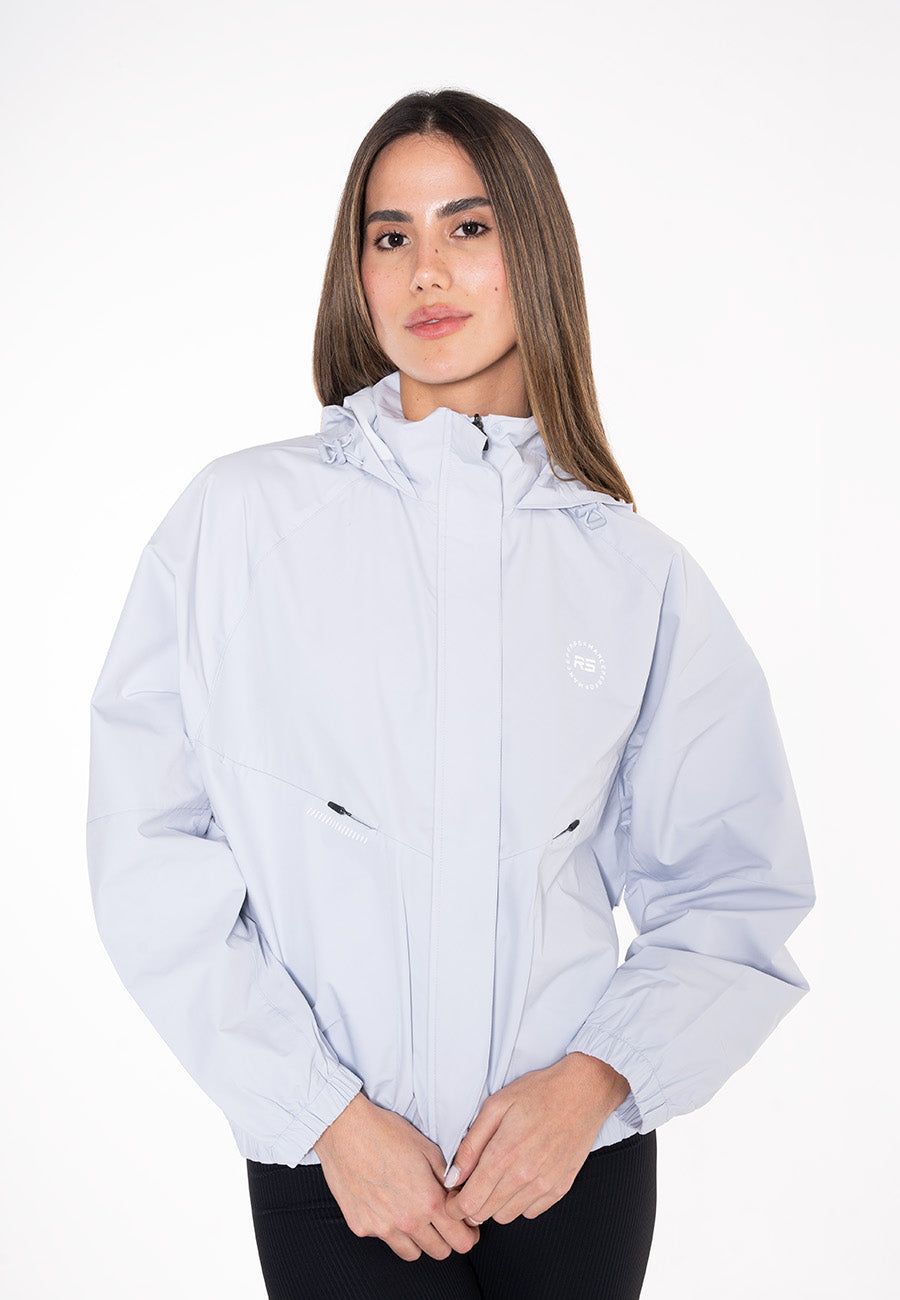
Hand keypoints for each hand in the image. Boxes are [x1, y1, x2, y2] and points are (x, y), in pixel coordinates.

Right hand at [313, 1093, 479, 1261]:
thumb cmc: (386, 1133)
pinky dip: (390, 1229)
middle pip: (441, 1252)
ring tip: (416, 1217)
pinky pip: (385, 1239)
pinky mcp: (361, 1227)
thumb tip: (460, 1197)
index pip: (461, 1240)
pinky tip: (387, 1206)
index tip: (467, 1227)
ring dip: (420, 1240)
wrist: (345, 1129)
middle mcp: (407, 1220)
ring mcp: (382, 1228)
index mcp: (428, 1200)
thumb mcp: (427, 1149)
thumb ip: (448, 1179)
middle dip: (447, 1239)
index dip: (469, 1234)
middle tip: (444, 1222)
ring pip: (413, 1254)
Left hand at [443, 1053, 629, 1226]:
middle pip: (484, 1214)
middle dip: (470, 1205)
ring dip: (495, 1204)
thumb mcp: (496, 1106)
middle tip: (471, 1185)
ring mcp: (544, 1184)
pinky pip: (530, 1212)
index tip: (452, 1196)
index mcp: (503, 1153)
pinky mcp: (560, 1188)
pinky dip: (520, 1202)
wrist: (583, 1092)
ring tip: (497, 1179)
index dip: (454, 1205)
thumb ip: (471, 1144)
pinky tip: (520, 1179)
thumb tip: (453, 1177)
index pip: (469, 1203)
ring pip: (505, 1216)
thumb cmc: (538, 1093)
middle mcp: (524, 1175)